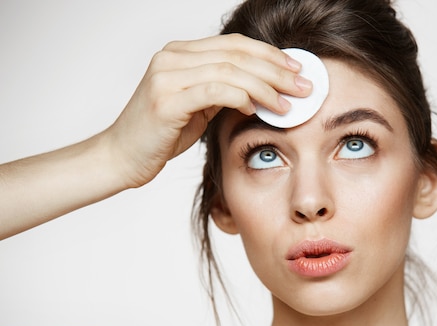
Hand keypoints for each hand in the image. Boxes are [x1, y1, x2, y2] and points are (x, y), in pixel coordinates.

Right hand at [106, 34, 311, 187]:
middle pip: (237, 54)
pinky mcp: (165, 100)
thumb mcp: (197, 108)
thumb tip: (263, 90)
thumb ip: (223, 92)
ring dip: (266, 87)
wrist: (120, 157)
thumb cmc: (159, 135)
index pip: (234, 45)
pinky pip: (214, 91)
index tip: (297, 69)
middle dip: (276, 71)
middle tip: (304, 87)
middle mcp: (172, 58)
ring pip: (230, 70)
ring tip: (289, 104)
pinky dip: (241, 98)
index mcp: (180, 54)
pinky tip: (257, 109)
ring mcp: (166, 76)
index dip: (269, 55)